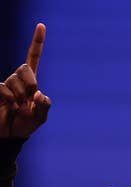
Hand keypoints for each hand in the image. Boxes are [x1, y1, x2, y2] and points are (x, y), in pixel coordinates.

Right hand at [0, 23, 50, 138]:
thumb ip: (44, 106)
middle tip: (29, 98)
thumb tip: (39, 94)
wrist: (10, 135)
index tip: (41, 25)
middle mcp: (18, 80)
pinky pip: (2, 87)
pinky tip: (11, 107)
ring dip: (19, 95)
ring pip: (14, 80)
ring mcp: (5, 85)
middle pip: (25, 68)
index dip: (37, 42)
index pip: (33, 57)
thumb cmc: (26, 125)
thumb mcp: (40, 118)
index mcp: (32, 82)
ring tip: (18, 107)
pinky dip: (9, 98)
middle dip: (30, 83)